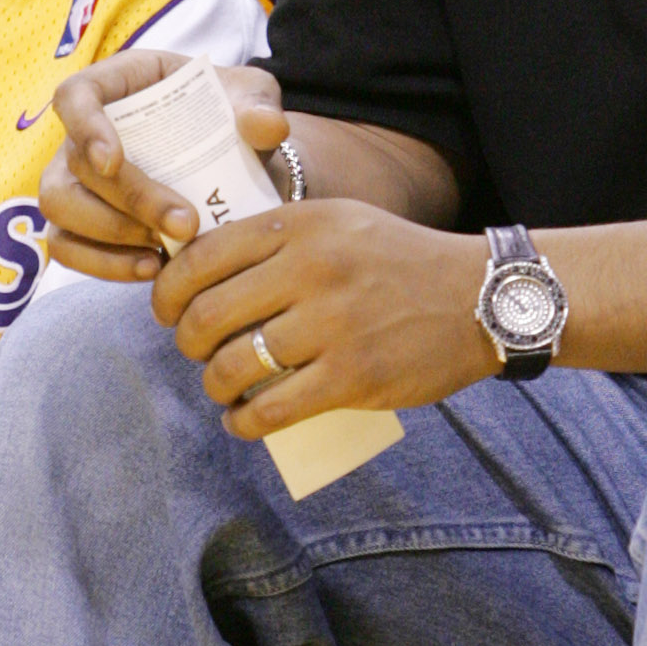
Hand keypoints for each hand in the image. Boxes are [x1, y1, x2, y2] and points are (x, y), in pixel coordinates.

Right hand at [41, 50, 293, 281]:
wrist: (235, 162)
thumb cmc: (231, 116)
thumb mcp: (252, 99)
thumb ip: (259, 106)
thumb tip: (267, 126)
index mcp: (118, 84)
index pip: (74, 95)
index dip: (85, 127)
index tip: (115, 160)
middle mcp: (84, 131)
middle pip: (73, 165)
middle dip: (128, 200)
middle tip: (185, 223)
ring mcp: (75, 178)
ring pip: (59, 208)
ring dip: (110, 235)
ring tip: (166, 250)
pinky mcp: (79, 221)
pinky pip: (66, 247)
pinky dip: (104, 264)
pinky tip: (151, 269)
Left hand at [153, 201, 494, 434]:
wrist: (479, 297)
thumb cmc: (398, 261)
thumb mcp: (338, 222)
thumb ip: (278, 237)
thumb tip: (201, 271)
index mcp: (301, 226)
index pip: (201, 257)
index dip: (167, 292)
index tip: (169, 312)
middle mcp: (311, 270)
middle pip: (206, 315)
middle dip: (186, 342)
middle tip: (196, 352)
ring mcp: (332, 326)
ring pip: (232, 366)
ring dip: (214, 386)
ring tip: (223, 389)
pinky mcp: (353, 377)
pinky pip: (271, 410)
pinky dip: (243, 423)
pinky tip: (241, 421)